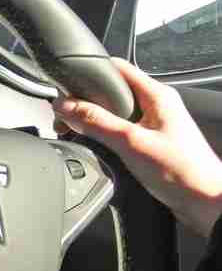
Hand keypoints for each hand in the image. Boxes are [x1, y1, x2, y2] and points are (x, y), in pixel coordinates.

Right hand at [53, 58, 221, 236]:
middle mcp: (155, 106)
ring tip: (75, 132)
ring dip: (92, 121)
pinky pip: (119, 131)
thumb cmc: (183, 172)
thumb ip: (96, 122)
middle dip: (84, 102)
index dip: (88, 73)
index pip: (116, 68)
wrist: (205, 202)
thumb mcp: (131, 142)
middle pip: (111, 92)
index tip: (64, 87)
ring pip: (113, 113)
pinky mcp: (149, 143)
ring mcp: (153, 125)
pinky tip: (94, 147)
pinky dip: (102, 136)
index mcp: (156, 95)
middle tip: (65, 118)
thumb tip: (65, 106)